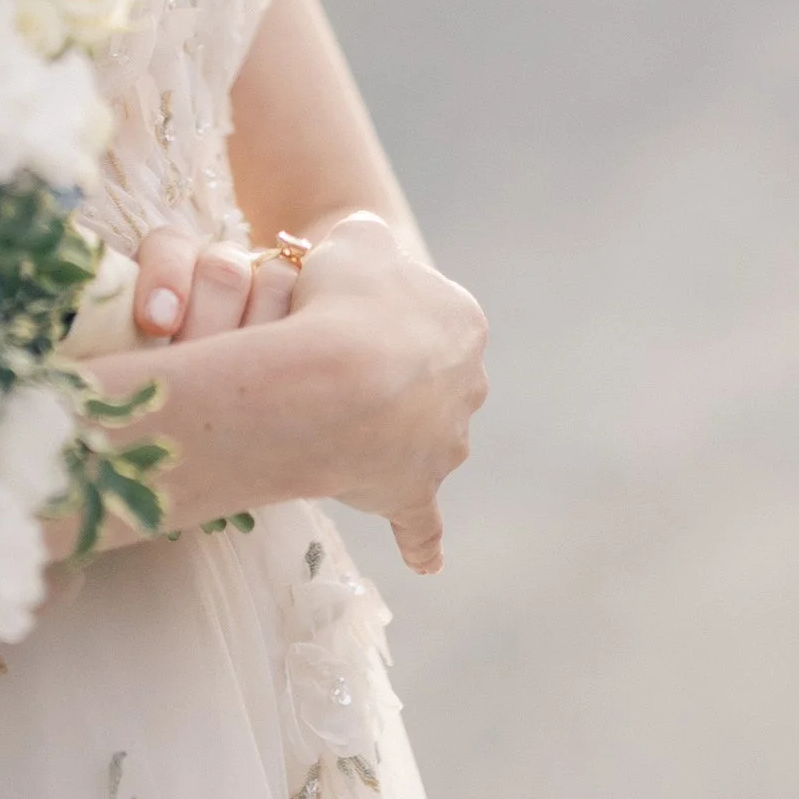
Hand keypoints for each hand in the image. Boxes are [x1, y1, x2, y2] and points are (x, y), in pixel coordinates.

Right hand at [129, 214, 485, 572]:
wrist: (332, 377)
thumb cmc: (342, 299)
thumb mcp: (355, 238)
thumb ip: (368, 241)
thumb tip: (366, 251)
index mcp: (461, 323)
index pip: (419, 315)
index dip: (372, 312)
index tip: (336, 313)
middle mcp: (467, 386)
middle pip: (424, 380)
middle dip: (390, 377)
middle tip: (331, 369)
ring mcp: (445, 444)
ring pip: (422, 441)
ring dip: (392, 439)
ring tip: (340, 433)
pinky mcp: (415, 492)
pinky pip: (422, 523)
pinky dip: (423, 541)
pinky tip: (427, 560)